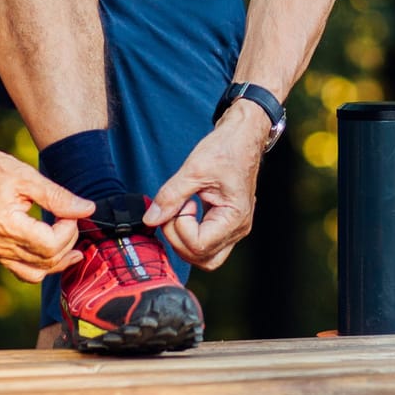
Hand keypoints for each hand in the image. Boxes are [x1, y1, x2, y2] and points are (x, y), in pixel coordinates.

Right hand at [0, 140, 95, 282]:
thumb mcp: (28, 177)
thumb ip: (59, 197)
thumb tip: (87, 209)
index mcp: (6, 226)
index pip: (50, 245)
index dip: (70, 230)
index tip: (73, 212)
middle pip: (46, 261)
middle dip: (67, 243)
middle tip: (72, 219)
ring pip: (34, 273)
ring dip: (57, 260)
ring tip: (71, 242)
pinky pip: (21, 269)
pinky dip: (40, 263)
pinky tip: (51, 249)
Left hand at [143, 108, 267, 269]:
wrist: (243, 136)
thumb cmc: (227, 148)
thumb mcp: (194, 169)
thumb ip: (170, 196)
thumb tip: (150, 219)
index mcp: (234, 217)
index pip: (199, 245)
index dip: (180, 228)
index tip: (181, 204)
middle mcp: (238, 229)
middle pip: (202, 258)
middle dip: (179, 239)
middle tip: (174, 211)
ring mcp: (233, 228)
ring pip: (204, 255)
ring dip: (184, 238)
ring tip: (181, 210)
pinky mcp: (226, 223)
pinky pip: (206, 242)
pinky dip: (190, 232)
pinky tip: (187, 210)